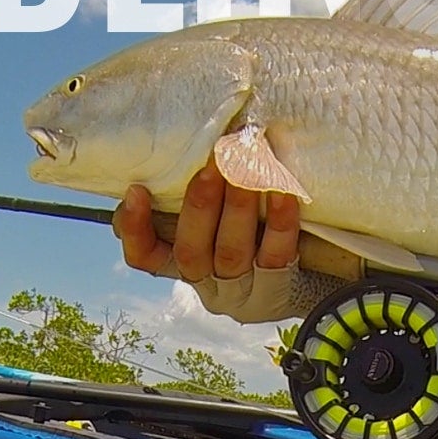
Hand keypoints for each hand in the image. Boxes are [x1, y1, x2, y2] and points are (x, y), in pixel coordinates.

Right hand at [114, 163, 314, 322]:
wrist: (302, 281)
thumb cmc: (247, 232)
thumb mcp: (214, 222)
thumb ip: (193, 196)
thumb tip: (173, 148)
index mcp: (180, 263)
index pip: (145, 256)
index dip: (135, 228)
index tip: (136, 190)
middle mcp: (206, 281)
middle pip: (192, 251)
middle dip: (200, 205)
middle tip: (214, 162)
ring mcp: (242, 289)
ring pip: (232, 252)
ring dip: (238, 207)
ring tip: (249, 168)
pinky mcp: (278, 285)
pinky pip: (276, 254)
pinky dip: (280, 222)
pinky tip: (283, 192)